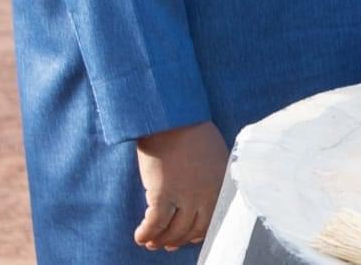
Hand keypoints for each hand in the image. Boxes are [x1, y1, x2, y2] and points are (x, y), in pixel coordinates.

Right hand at [133, 120, 226, 251]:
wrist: (172, 118)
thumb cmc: (190, 133)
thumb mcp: (213, 158)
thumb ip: (210, 180)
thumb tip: (197, 204)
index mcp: (221, 184)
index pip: (212, 220)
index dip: (197, 233)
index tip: (186, 238)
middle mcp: (207, 193)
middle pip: (193, 230)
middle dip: (178, 239)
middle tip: (165, 243)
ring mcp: (186, 195)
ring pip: (174, 231)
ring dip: (160, 240)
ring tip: (150, 241)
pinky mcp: (163, 193)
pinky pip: (155, 224)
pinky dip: (146, 234)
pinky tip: (139, 236)